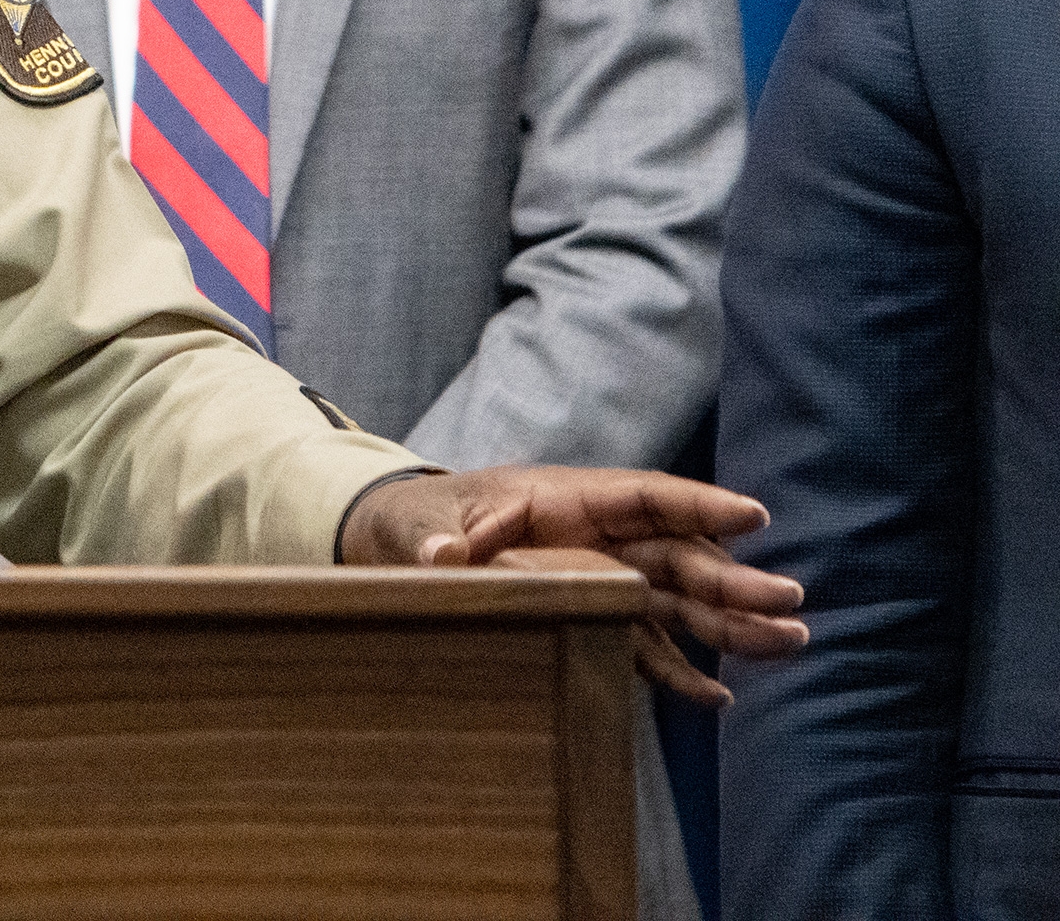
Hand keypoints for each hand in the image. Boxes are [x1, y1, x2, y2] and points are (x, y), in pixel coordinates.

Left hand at [341, 467, 808, 706]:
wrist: (406, 545)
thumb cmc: (416, 520)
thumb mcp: (417, 525)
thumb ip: (435, 539)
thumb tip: (444, 557)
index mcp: (564, 502)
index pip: (645, 497)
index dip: (700, 504)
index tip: (755, 514)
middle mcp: (596, 539)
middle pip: (677, 554)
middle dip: (733, 577)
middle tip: (791, 602)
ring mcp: (600, 580)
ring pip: (678, 601)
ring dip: (731, 622)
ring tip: (790, 644)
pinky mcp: (591, 618)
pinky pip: (644, 646)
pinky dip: (678, 671)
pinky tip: (718, 699)